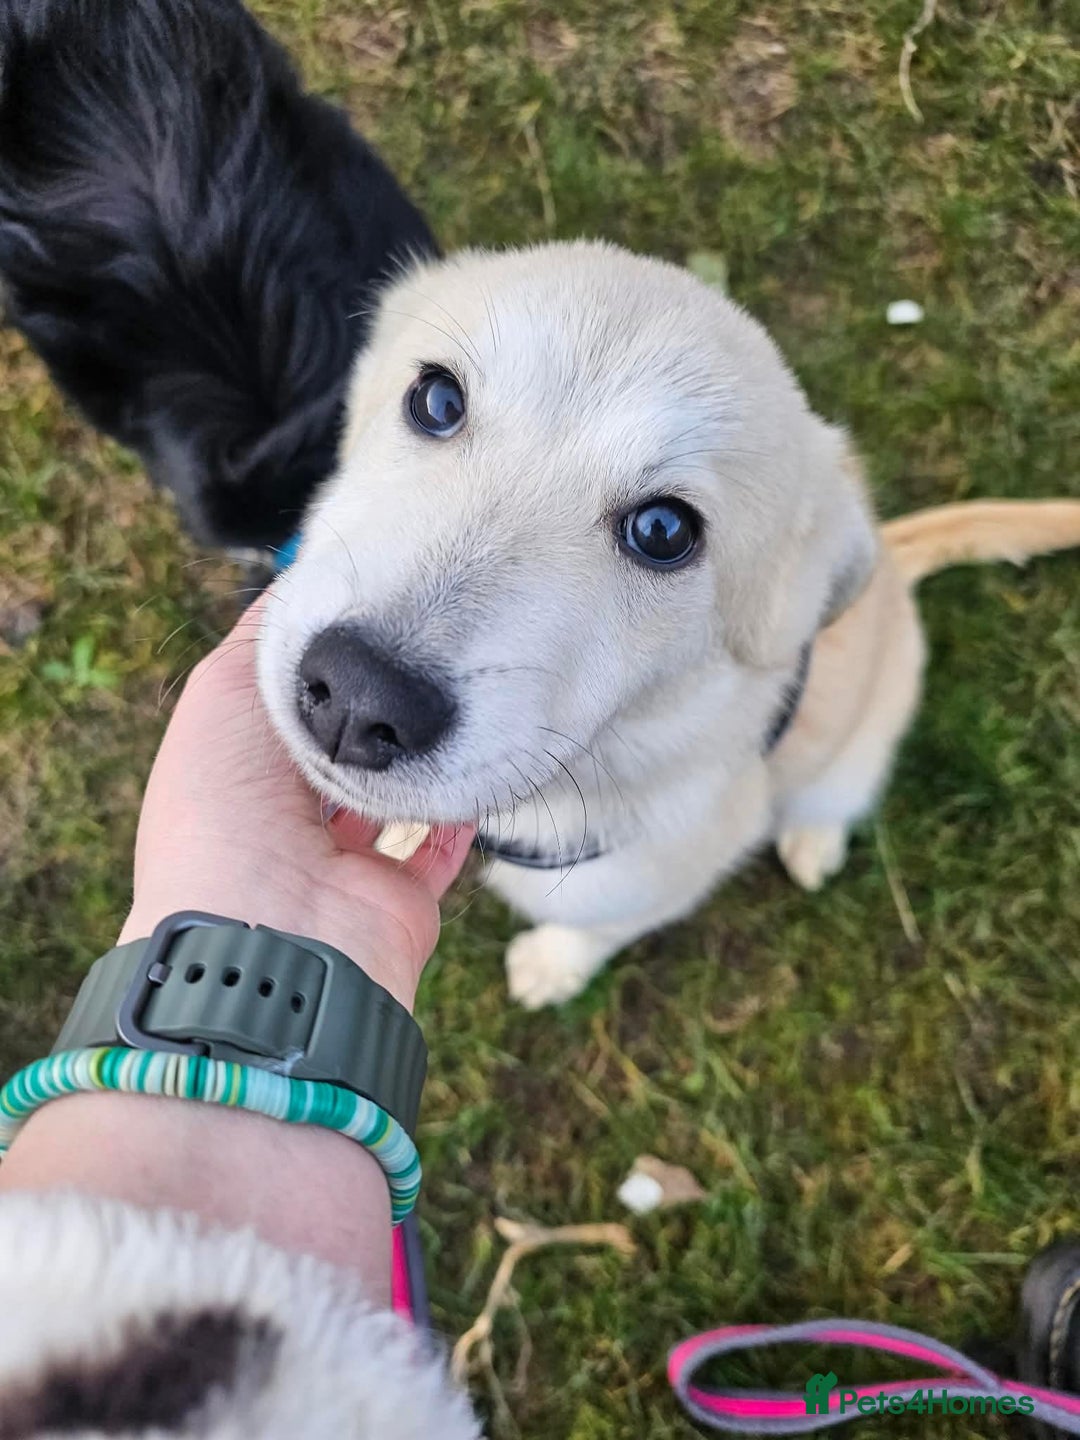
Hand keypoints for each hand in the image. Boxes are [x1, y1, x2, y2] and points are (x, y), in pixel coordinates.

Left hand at [119, 599, 472, 1009]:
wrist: (265, 931)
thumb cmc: (224, 808)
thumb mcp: (223, 692)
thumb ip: (266, 637)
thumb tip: (304, 582)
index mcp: (234, 775)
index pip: (283, 708)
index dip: (319, 665)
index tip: (367, 613)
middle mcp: (284, 821)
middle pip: (339, 752)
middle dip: (370, 713)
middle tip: (423, 649)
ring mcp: (343, 863)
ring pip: (390, 799)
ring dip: (413, 762)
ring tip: (452, 703)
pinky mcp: (397, 898)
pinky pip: (437, 851)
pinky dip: (457, 818)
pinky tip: (476, 771)